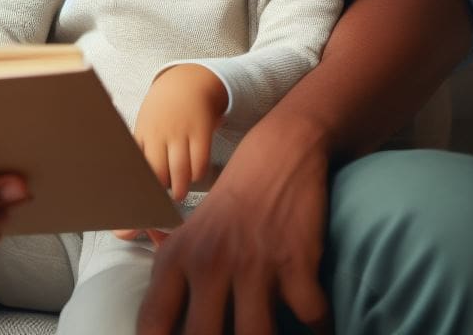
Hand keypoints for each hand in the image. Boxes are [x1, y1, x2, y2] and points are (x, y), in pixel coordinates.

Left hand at [134, 64, 227, 200]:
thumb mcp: (145, 123)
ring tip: (179, 194)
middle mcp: (160, 132)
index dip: (140, 184)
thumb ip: (140, 147)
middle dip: (161, 191)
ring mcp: (181, 131)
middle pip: (158, 173)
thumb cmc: (161, 111)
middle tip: (163, 200)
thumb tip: (130, 177)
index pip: (138, 166)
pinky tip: (194, 175)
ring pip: (180, 171)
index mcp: (142, 132)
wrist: (187, 82)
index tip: (142, 198)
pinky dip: (198, 174)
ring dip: (180, 188)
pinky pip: (200, 162)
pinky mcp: (201, 131)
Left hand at [136, 114, 331, 334]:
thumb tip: (156, 313)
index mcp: (177, 259)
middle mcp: (208, 263)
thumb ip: (172, 274)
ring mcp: (252, 264)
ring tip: (269, 334)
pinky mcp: (295, 263)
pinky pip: (310, 319)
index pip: (153, 323)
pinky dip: (319, 328)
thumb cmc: (231, 204)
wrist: (278, 156)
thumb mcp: (189, 232)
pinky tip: (315, 322)